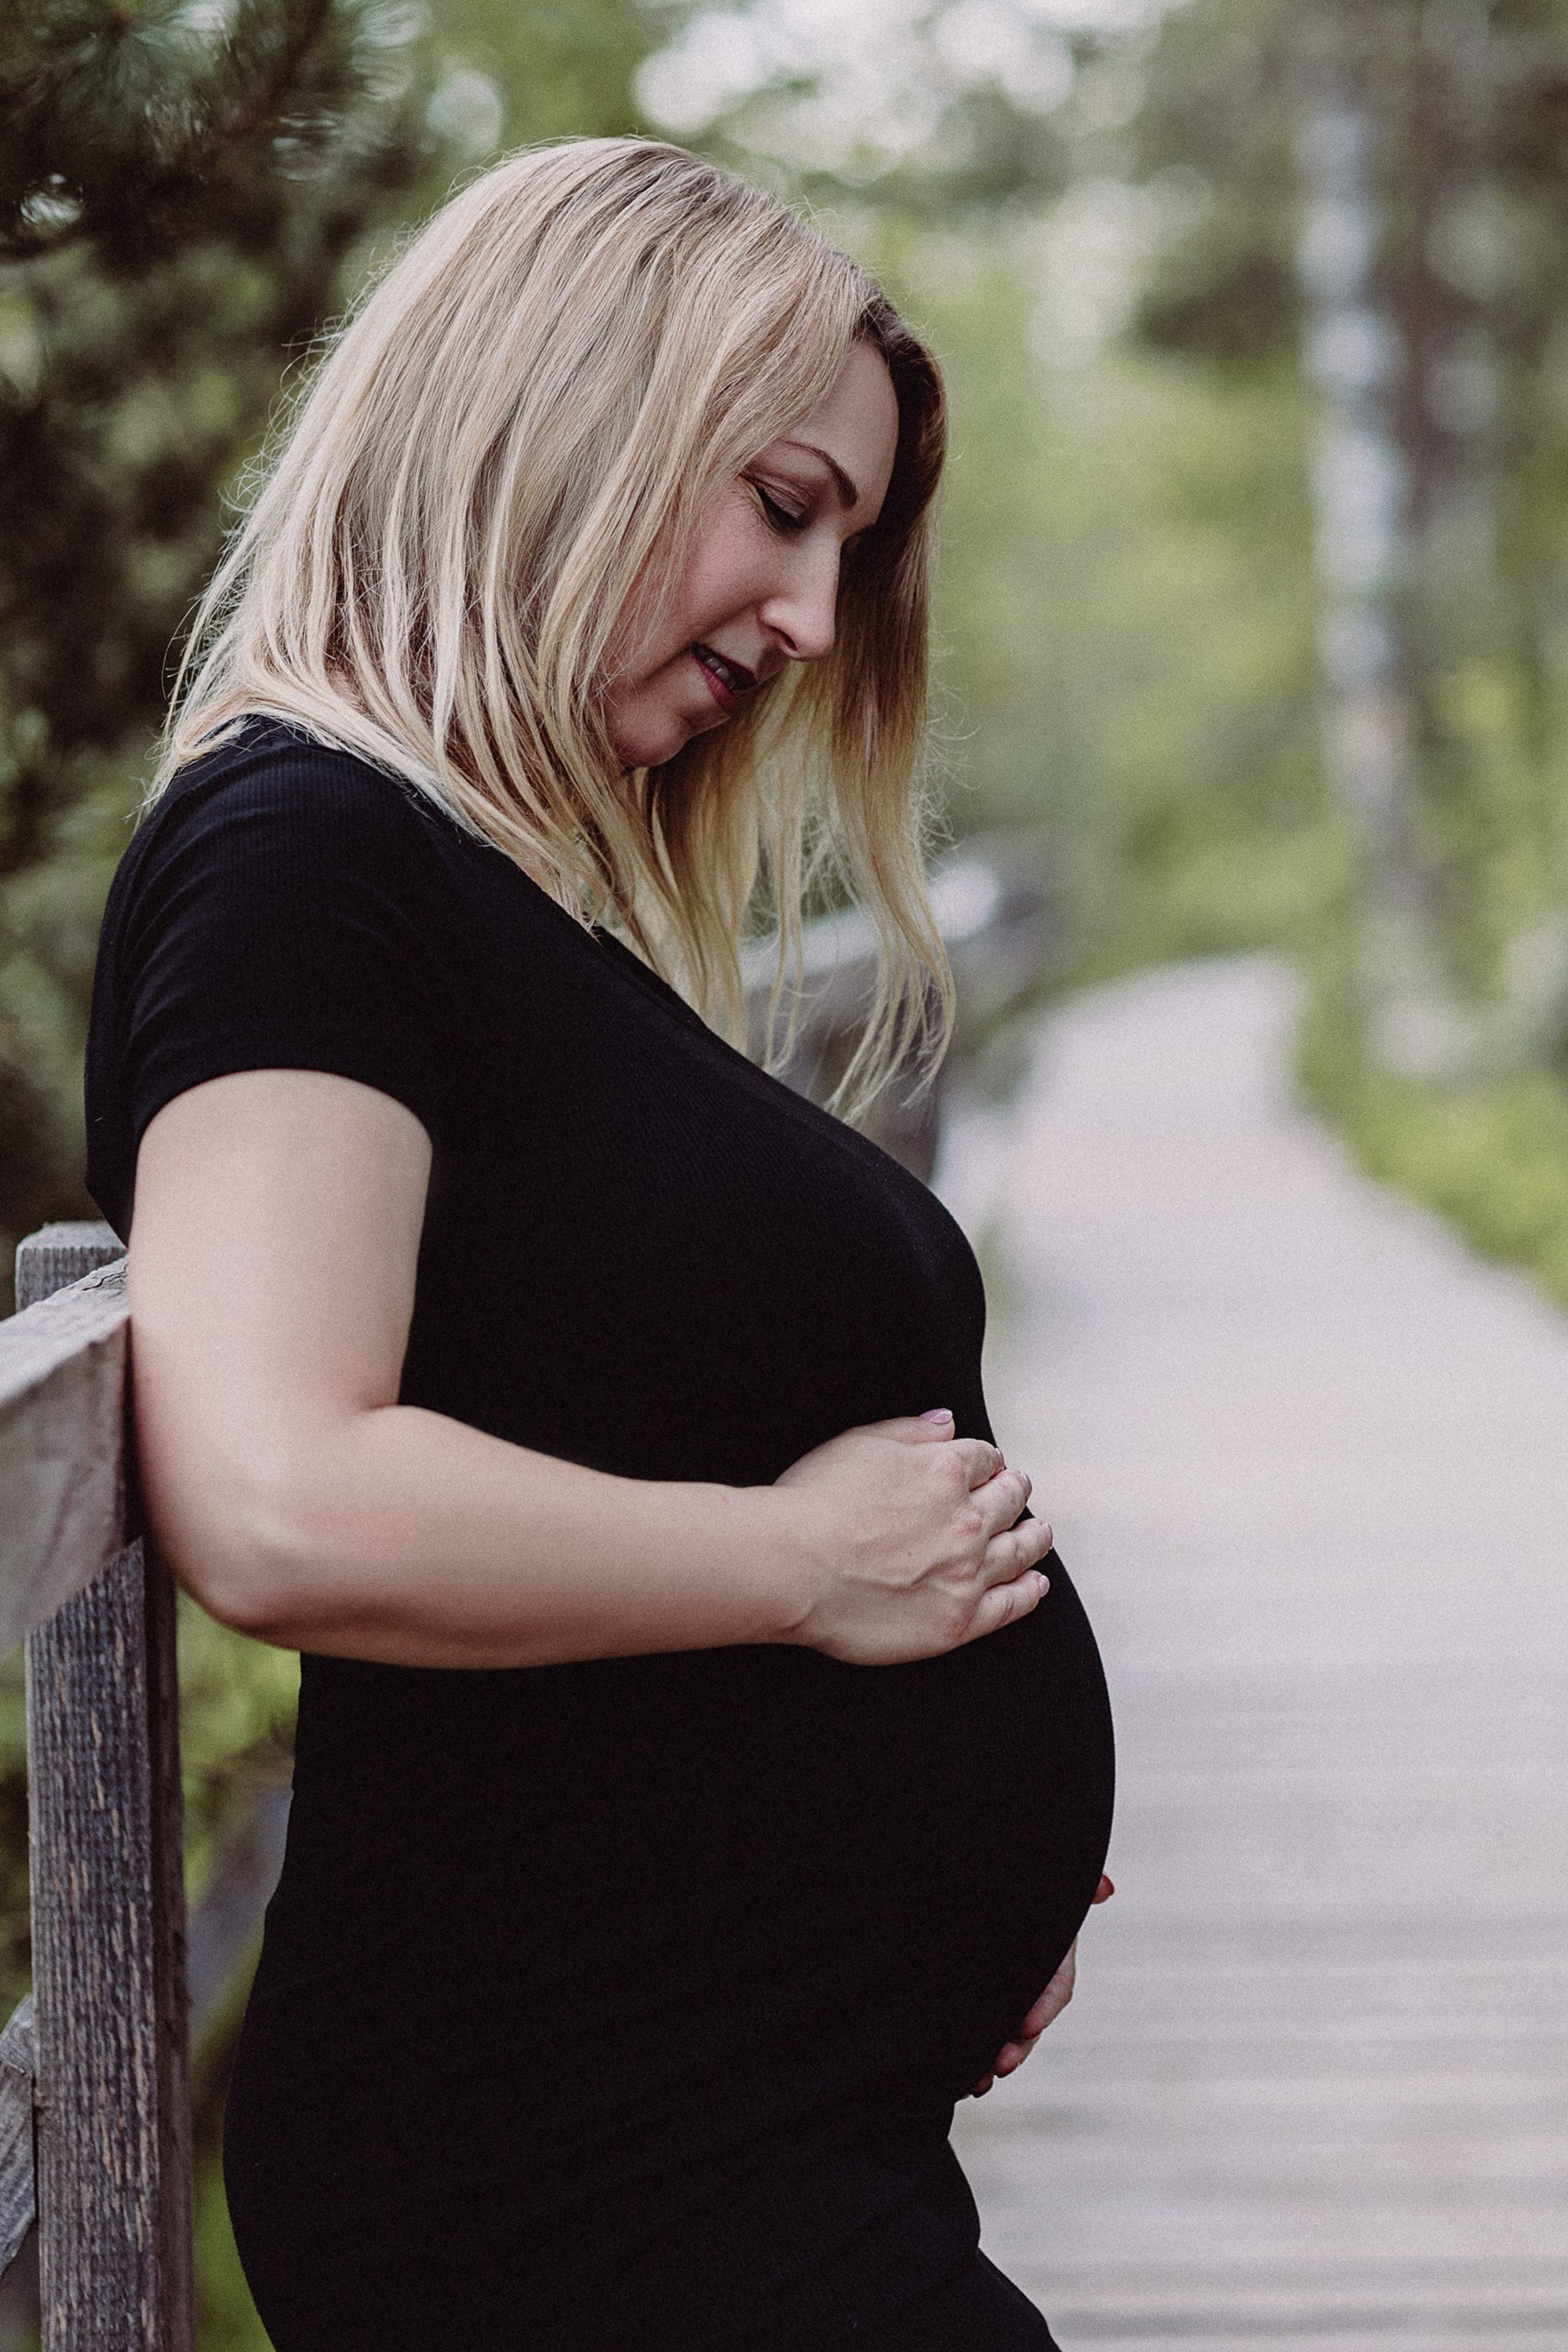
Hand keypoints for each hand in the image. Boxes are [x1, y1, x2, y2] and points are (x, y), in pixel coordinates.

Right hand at [774, 1410, 1050, 1665]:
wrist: (792, 1567)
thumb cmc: (812, 1503)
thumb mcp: (857, 1444)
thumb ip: (909, 1431)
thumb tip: (948, 1424)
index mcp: (943, 1471)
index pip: (983, 1460)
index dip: (988, 1462)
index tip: (991, 1466)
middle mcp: (966, 1520)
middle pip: (1007, 1502)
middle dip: (1015, 1493)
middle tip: (1020, 1491)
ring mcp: (966, 1572)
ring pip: (1016, 1551)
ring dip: (1032, 1538)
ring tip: (1040, 1533)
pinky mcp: (958, 1620)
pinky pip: (1009, 1604)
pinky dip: (1028, 1592)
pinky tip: (1035, 1584)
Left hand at [969, 1875, 1113, 2097]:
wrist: (965, 1875)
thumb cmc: (1014, 1878)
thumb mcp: (1041, 1879)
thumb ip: (1073, 1883)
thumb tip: (1104, 1888)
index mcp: (1049, 1950)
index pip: (1056, 1985)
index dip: (1045, 2007)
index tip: (1027, 2026)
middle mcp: (1028, 1976)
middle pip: (1029, 2020)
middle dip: (1017, 2047)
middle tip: (1000, 2064)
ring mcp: (1001, 1991)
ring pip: (1005, 2034)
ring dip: (993, 2060)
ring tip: (976, 2080)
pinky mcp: (974, 2000)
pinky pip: (979, 2033)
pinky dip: (973, 2056)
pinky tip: (962, 2077)